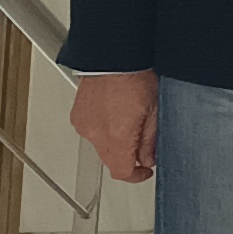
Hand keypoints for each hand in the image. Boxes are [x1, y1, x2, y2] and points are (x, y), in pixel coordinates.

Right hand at [72, 67, 158, 183]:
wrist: (114, 57)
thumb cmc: (135, 76)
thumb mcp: (154, 110)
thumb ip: (150, 139)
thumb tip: (149, 158)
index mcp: (117, 135)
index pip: (121, 171)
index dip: (135, 176)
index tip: (145, 171)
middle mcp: (96, 133)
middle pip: (111, 160)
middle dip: (127, 157)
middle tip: (142, 145)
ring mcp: (84, 124)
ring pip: (100, 146)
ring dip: (114, 142)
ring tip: (128, 121)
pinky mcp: (77, 116)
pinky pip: (91, 132)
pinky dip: (103, 130)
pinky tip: (114, 115)